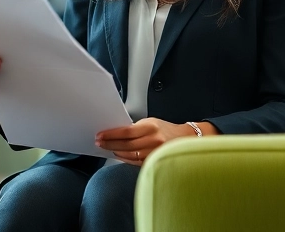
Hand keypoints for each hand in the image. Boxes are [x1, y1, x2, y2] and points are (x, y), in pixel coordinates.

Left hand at [96, 118, 213, 164]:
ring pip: (130, 155)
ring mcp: (155, 153)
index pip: (126, 132)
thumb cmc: (165, 130)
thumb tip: (115, 133)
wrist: (185, 139)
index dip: (111, 134)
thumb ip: (135, 128)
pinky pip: (136, 162)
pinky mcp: (155, 162)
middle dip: (110, 143)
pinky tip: (118, 155)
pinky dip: (125, 159)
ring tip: (107, 148)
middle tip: (99, 142)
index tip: (100, 135)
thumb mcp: (151, 122)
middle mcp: (154, 140)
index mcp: (151, 127)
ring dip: (116, 152)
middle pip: (126, 145)